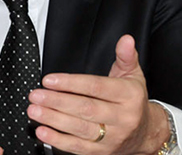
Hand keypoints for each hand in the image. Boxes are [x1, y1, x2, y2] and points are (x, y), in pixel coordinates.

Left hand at [27, 35, 169, 154]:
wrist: (146, 133)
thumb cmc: (134, 100)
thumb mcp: (133, 75)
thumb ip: (126, 56)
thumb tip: (125, 39)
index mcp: (129, 96)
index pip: (96, 87)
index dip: (71, 83)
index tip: (49, 80)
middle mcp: (122, 118)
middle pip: (86, 109)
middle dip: (57, 102)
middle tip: (36, 95)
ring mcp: (113, 137)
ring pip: (80, 129)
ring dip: (53, 120)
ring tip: (35, 111)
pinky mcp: (102, 152)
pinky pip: (78, 147)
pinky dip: (58, 140)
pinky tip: (43, 132)